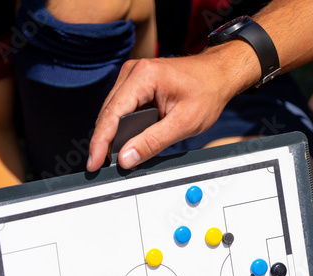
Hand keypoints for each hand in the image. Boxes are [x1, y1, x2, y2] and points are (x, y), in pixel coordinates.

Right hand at [87, 43, 258, 170]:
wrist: (218, 74)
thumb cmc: (207, 91)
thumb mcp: (183, 123)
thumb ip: (152, 142)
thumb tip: (126, 158)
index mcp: (144, 76)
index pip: (112, 113)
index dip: (100, 142)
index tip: (94, 163)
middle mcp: (133, 72)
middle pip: (108, 113)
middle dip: (105, 141)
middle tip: (104, 165)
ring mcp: (132, 76)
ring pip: (112, 112)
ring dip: (113, 134)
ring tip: (115, 157)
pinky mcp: (135, 83)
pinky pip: (120, 108)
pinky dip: (121, 126)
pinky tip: (126, 142)